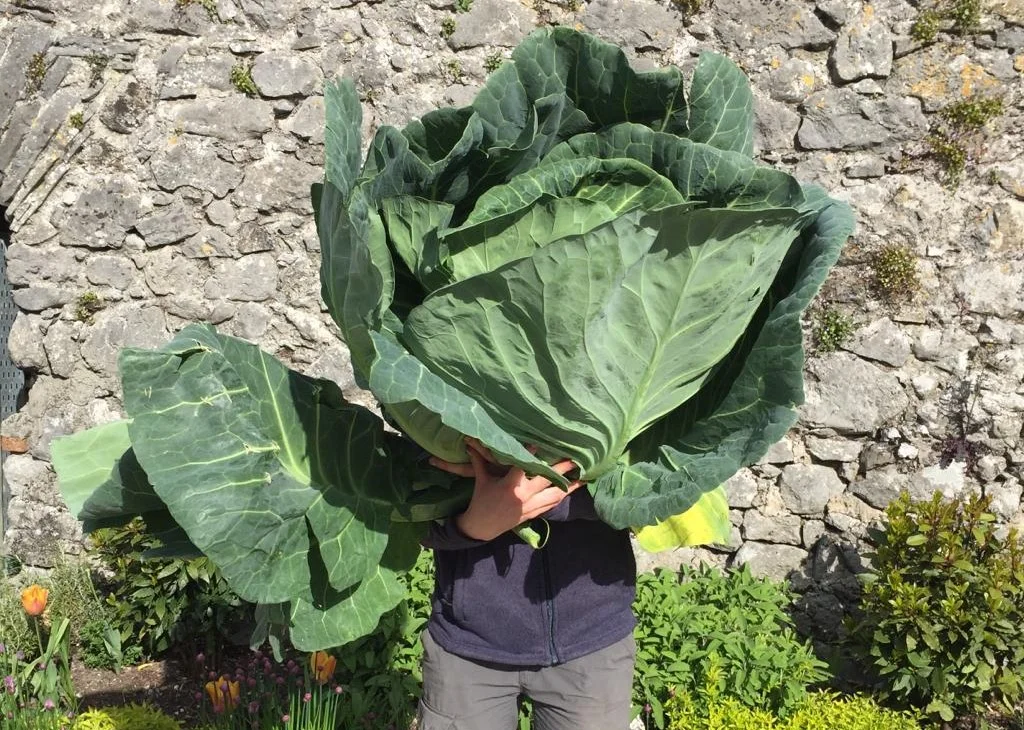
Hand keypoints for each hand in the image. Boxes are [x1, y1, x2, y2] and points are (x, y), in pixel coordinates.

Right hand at [429, 438, 580, 541]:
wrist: (482, 527)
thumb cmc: (481, 501)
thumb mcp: (482, 480)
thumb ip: (479, 461)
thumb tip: (470, 442)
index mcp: (511, 486)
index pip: (524, 467)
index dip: (532, 455)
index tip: (542, 444)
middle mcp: (524, 496)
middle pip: (546, 480)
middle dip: (562, 470)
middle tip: (574, 460)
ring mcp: (531, 506)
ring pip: (555, 495)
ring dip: (570, 487)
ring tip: (584, 477)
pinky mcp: (534, 513)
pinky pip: (552, 504)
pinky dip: (562, 496)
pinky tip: (571, 490)